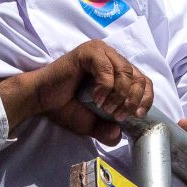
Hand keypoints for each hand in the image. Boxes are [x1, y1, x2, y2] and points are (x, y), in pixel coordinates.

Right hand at [0, 41, 153, 144]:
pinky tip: (96, 98)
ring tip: (106, 108)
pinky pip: (108, 69)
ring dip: (120, 95)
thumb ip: (107, 129)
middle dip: (132, 100)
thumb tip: (119, 135)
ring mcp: (101, 52)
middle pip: (138, 77)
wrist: (40, 100)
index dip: (145, 98)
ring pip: (126, 73)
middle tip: (117, 115)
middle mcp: (112, 57)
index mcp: (116, 71)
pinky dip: (106, 87)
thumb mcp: (91, 122)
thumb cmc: (64, 107)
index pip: (143, 80)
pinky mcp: (89, 52)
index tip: (136, 115)